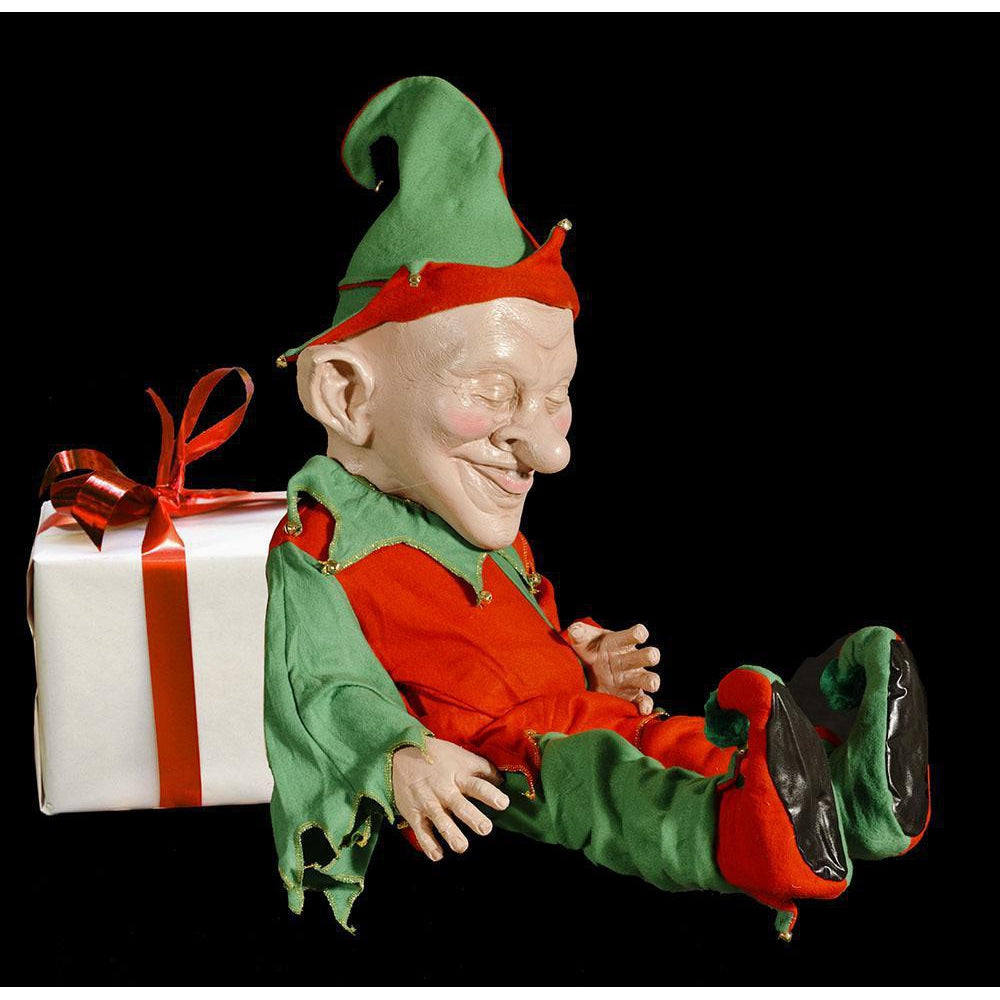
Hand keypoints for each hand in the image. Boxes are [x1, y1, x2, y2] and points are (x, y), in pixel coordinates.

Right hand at [391, 737, 509, 861]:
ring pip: (440, 820)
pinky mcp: (414, 813)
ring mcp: (428, 802)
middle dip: (473, 817)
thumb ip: (480, 767)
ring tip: (462, 846)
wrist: (398, 755)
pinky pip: (421, 831)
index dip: (490, 793)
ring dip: (451, 834)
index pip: (477, 784)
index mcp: (458, 775)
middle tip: (485, 828)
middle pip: (460, 805)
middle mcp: (443, 789)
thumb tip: (501, 779)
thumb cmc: (436, 755)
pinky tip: (438, 855)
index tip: (503, 804)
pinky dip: (428, 844)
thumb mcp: (459, 755)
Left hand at [565, 621, 660, 713]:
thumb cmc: (590, 650)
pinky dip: (646, 705)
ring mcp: (633, 678)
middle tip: (649, 656)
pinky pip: (643, 701)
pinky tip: (643, 709)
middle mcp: (632, 660)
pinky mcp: (631, 696)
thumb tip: (574, 630)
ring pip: (649, 679)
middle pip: (648, 655)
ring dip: (651, 680)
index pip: (635, 634)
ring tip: (651, 683)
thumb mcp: (583, 640)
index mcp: (622, 643)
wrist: (587, 671)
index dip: (639, 633)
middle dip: (650, 655)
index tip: (638, 635)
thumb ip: (579, 633)